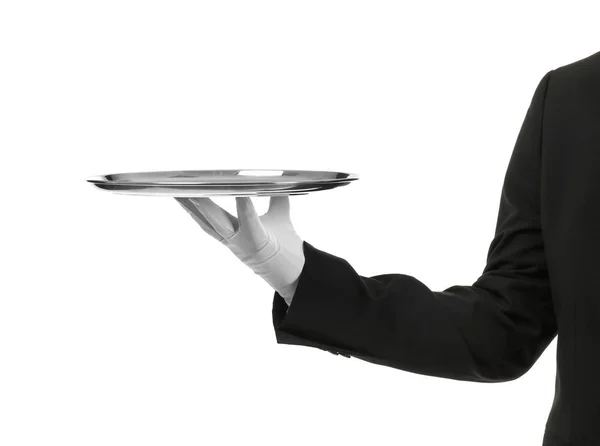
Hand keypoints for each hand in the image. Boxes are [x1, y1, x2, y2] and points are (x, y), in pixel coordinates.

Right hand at [175, 195, 304, 302]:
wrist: (299, 275)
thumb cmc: (286, 247)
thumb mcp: (280, 216)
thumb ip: (277, 196)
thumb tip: (279, 178)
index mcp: (233, 234)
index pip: (207, 219)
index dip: (193, 206)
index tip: (180, 190)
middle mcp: (234, 240)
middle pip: (206, 220)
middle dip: (190, 205)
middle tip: (176, 188)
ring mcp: (244, 243)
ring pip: (219, 223)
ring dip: (206, 207)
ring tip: (195, 190)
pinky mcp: (259, 242)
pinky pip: (249, 224)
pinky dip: (245, 209)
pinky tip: (241, 194)